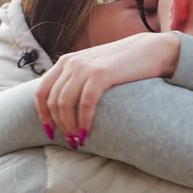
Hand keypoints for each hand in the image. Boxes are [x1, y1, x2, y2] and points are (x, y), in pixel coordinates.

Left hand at [35, 32, 180, 146]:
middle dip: (58, 125)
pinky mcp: (101, 74)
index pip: (41, 91)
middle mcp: (71, 63)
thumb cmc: (123, 65)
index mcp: (65, 62)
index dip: (43, 115)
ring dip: (69, 126)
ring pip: (65, 103)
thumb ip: (77, 81)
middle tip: (71, 141)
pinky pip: (85, 103)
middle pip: (53, 101)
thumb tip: (65, 106)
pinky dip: (83, 121)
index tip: (50, 132)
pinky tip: (87, 132)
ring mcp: (84, 67)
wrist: (150, 51)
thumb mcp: (93, 68)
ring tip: (79, 140)